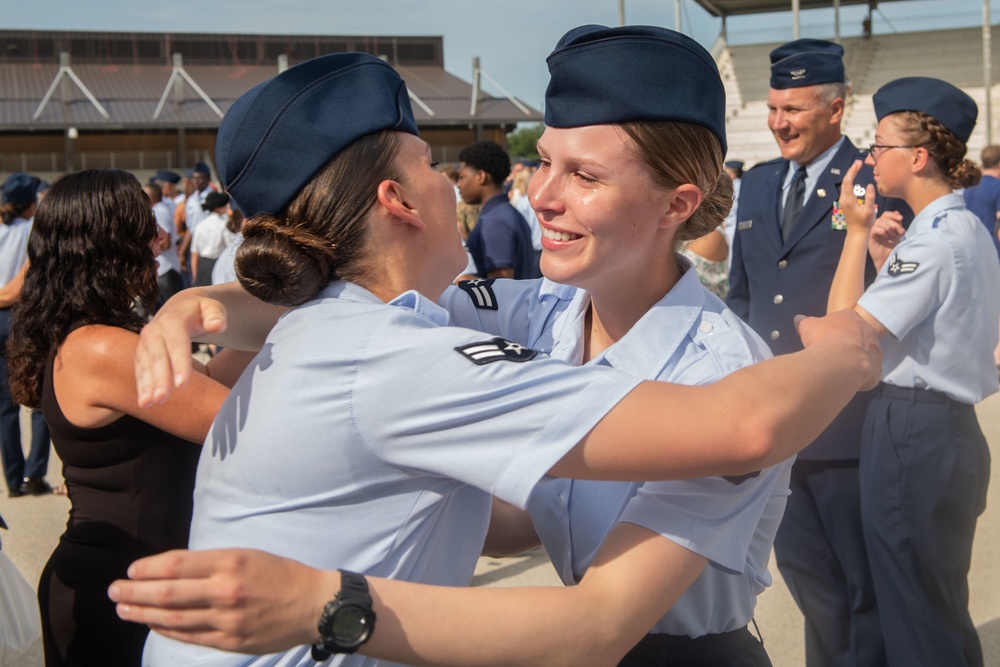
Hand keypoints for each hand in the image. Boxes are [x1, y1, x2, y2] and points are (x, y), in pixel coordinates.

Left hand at [109, 549, 334, 654]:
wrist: (313, 605)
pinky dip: (167, 630)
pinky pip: (189, 636)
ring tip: (124, 609)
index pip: (176, 565)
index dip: (148, 569)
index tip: (131, 571)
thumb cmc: (280, 575)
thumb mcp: (248, 555)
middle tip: (113, 591)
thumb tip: (171, 571)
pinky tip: (152, 625)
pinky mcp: (230, 641)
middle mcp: (225, 590)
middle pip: (167, 593)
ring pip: (173, 618)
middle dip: (134, 593)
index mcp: (230, 562)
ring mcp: (226, 619)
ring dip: (143, 614)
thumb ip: (212, 563)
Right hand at [135, 295, 227, 405]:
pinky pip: (140, 370)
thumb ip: (216, 315)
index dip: (179, 363)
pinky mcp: (142, 353)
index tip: (182, 384)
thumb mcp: (213, 307)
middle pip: (158, 357)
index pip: (177, 343)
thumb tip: (217, 325)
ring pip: (146, 365)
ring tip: (148, 404)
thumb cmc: (202, 311)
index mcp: (173, 319)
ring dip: (146, 385)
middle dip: (159, 378)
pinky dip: (142, 386)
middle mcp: (155, 330)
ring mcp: (146, 342)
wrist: (181, 308)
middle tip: (162, 399)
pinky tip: (144, 402)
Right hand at [796, 310, 881, 390]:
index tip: (824, 338)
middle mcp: (868, 331)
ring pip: (865, 354)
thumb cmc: (823, 339)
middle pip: (857, 336)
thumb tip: (798, 319)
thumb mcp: (807, 326)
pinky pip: (868, 372)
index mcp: (851, 317)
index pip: (844, 320)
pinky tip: (846, 378)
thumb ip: (804, 321)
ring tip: (838, 368)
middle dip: (846, 343)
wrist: (840, 362)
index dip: (833, 329)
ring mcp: (876, 351)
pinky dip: (858, 375)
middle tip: (832, 353)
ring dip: (854, 359)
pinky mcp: (877, 370)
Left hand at [839, 160, 875, 233]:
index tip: (858, 164)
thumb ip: (869, 198)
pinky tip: (854, 177)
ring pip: (845, 184)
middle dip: (851, 170)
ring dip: (850, 175)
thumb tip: (869, 185)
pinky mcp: (845, 202)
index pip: (848, 182)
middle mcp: (843, 199)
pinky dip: (850, 180)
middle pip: (845, 181)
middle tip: (859, 162)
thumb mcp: (870, 210)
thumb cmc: (865, 223)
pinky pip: (846, 188)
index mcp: (849, 200)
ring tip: (857, 166)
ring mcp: (843, 201)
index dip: (852, 171)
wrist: (857, 232)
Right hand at [868, 210, 905, 268]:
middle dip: (894, 224)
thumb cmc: (892, 247)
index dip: (893, 215)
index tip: (901, 219)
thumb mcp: (898, 233)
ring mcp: (872, 231)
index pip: (886, 214)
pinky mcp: (869, 237)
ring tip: (892, 236)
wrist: (887, 258)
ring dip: (888, 228)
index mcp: (884, 224)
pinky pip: (874, 229)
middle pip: (884, 218)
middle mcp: (877, 226)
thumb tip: (897, 213)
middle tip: (899, 232)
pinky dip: (881, 230)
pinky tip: (885, 236)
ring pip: (879, 222)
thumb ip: (897, 224)